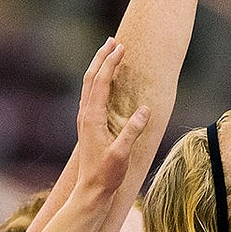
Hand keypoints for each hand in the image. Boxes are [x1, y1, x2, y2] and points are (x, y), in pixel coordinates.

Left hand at [74, 38, 149, 199]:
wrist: (90, 191)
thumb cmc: (107, 175)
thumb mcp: (122, 154)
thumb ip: (132, 131)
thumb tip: (145, 109)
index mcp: (92, 118)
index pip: (101, 82)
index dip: (111, 63)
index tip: (121, 48)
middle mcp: (86, 114)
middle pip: (91, 77)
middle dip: (101, 57)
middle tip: (113, 40)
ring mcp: (85, 119)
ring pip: (89, 85)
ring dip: (98, 66)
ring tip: (108, 53)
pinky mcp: (88, 125)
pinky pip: (91, 95)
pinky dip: (98, 80)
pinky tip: (105, 80)